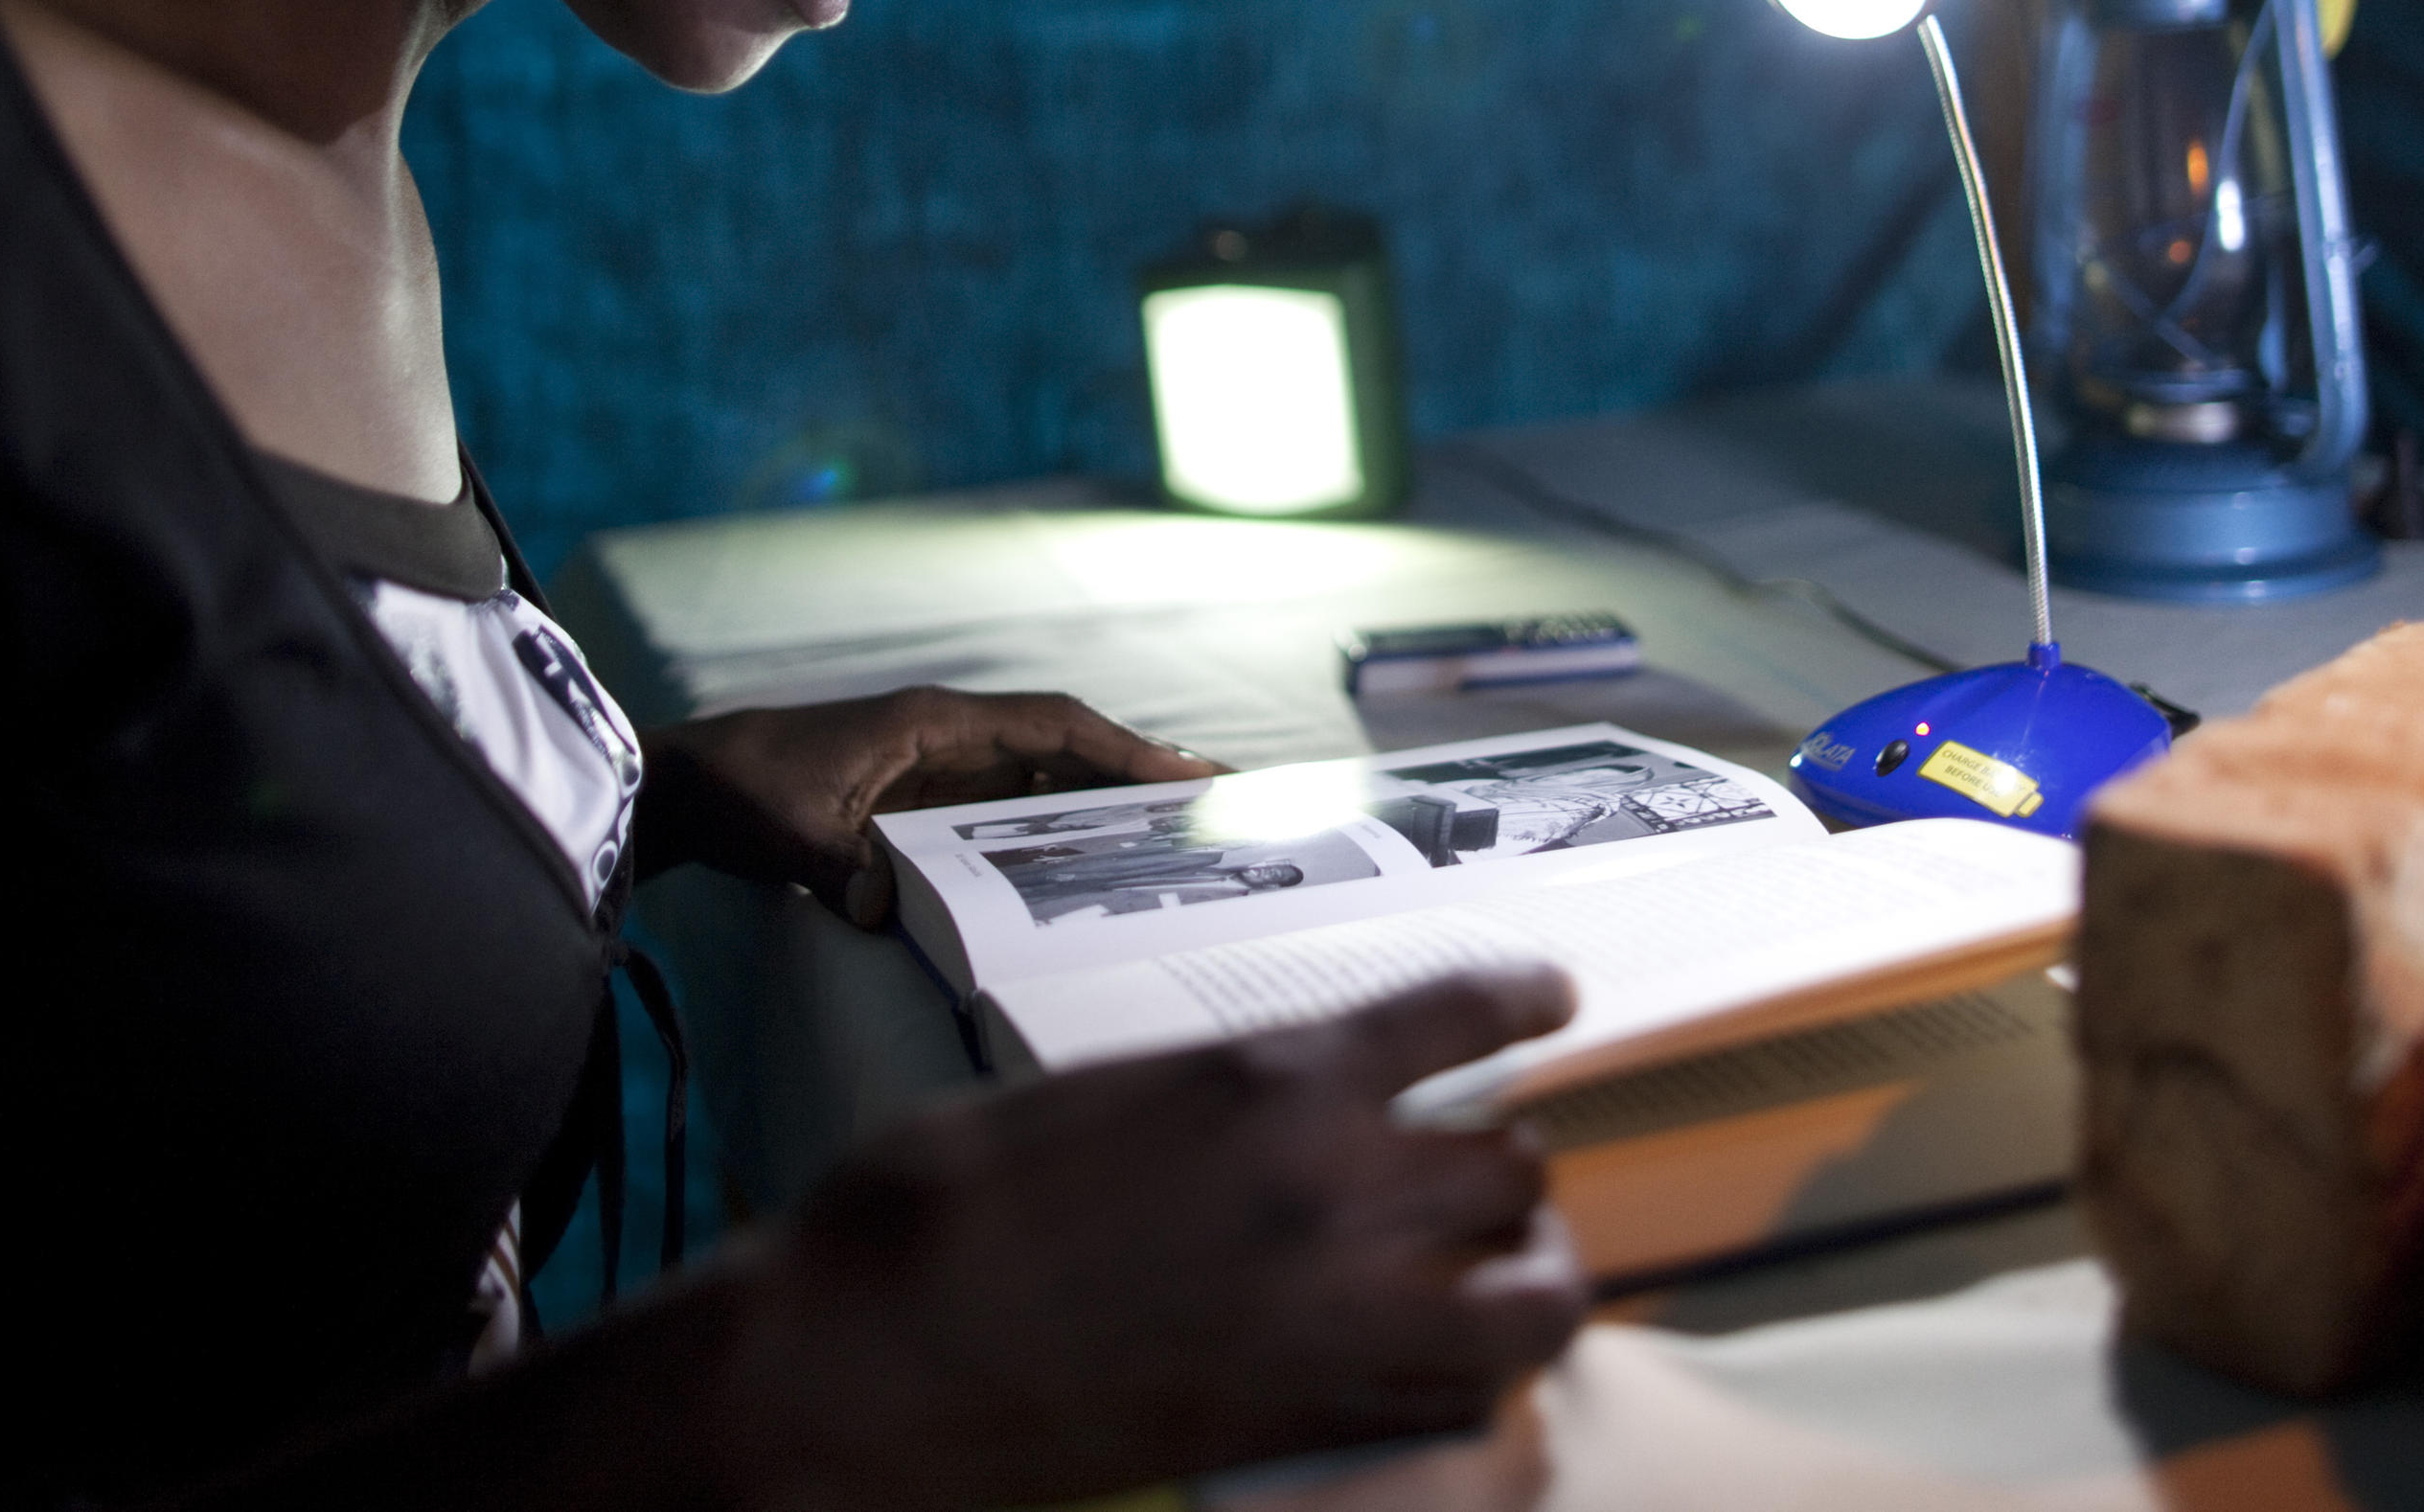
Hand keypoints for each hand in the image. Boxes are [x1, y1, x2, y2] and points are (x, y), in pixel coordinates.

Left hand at [640, 688, 1217, 922]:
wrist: (679, 783)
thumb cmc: (738, 791)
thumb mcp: (790, 833)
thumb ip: (844, 869)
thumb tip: (892, 913)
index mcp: (933, 722)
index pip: (1053, 727)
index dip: (1124, 750)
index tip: (1190, 773)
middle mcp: (948, 737)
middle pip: (1065, 749)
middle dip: (1139, 773)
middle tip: (1219, 801)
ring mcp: (934, 767)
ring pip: (1041, 781)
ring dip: (1103, 804)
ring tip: (1175, 836)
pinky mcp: (917, 800)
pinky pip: (1003, 813)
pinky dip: (1050, 831)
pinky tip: (1086, 864)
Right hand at [714, 969, 1586, 1509]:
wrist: (870, 1354)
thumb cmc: (944, 1199)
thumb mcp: (1100, 1089)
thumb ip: (1224, 1094)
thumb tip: (1284, 1104)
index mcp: (1273, 1080)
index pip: (1464, 1016)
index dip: (1524, 998)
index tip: (1552, 999)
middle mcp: (1332, 1194)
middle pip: (1515, 1165)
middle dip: (1501, 1163)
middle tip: (1470, 1169)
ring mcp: (1332, 1321)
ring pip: (1535, 1299)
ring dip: (1525, 1274)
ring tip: (1494, 1273)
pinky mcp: (1308, 1425)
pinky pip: (1461, 1402)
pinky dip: (1469, 1377)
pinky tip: (1435, 1362)